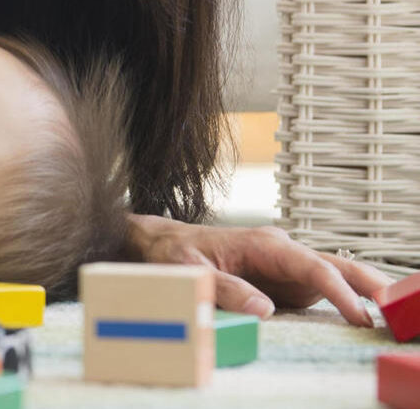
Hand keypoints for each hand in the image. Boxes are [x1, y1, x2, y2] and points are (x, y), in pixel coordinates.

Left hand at [128, 214, 391, 325]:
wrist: (164, 245)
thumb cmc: (175, 254)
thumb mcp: (191, 272)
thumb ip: (225, 289)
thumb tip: (264, 310)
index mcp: (264, 244)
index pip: (313, 266)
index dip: (338, 291)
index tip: (359, 315)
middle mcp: (283, 251)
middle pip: (336, 264)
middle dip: (369, 283)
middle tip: (397, 305)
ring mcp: (287, 265)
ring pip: (335, 274)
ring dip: (364, 291)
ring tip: (392, 311)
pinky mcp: (286, 280)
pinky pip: (322, 288)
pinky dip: (346, 299)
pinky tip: (365, 313)